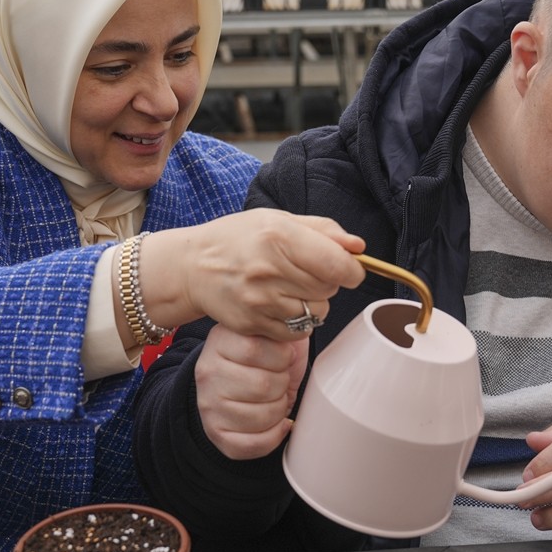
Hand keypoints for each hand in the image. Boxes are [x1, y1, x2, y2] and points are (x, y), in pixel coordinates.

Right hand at [144, 209, 365, 341]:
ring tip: (291, 288)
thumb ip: (323, 230)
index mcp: (279, 236)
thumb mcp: (279, 220)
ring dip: (313, 302)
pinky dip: (297, 321)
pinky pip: (297, 331)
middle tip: (307, 273)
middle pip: (328, 289)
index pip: (337, 265)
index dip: (351, 270)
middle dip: (328, 282)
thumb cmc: (240, 238)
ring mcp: (260, 300)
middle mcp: (269, 269)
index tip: (348, 269)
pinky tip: (281, 304)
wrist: (193, 267)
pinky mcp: (253, 324)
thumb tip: (358, 247)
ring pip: (315, 312)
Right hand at [195, 324, 309, 459]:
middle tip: (280, 380)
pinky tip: (277, 422)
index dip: (281, 357)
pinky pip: (253, 444)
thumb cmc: (263, 358)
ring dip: (279, 409)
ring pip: (261, 416)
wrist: (236, 383)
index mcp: (220, 341)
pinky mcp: (216, 433)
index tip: (283, 358)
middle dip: (282, 384)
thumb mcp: (271, 334)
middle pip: (262, 385)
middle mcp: (208, 372)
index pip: (255, 349)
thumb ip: (280, 328)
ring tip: (275, 399)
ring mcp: (209, 405)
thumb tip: (297, 328)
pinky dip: (275, 435)